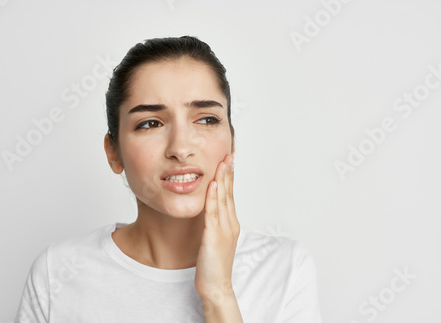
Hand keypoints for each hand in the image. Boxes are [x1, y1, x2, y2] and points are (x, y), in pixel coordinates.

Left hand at [195, 154, 239, 301]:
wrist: (216, 287)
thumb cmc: (213, 266)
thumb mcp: (215, 240)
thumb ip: (214, 225)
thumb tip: (209, 212)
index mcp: (231, 224)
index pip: (230, 196)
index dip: (229, 178)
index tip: (228, 161)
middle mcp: (230, 224)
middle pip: (229, 193)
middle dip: (228, 173)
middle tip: (229, 154)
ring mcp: (224, 230)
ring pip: (223, 199)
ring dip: (222, 179)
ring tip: (222, 162)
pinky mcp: (214, 237)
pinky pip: (213, 213)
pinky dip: (213, 197)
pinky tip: (212, 184)